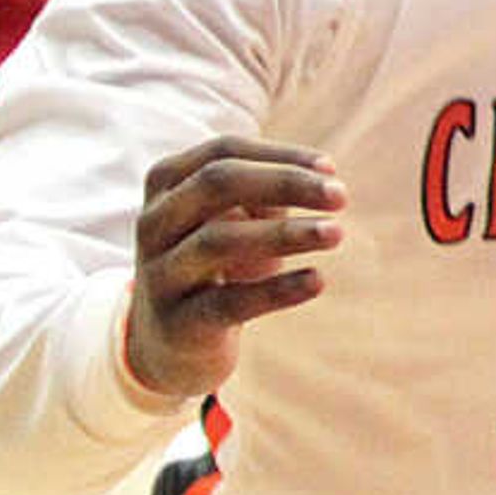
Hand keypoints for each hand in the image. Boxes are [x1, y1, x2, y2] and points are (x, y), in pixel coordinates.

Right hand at [124, 135, 345, 399]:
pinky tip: (317, 280)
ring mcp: (160, 273)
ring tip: (336, 233)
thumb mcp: (236, 220)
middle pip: (216, 183)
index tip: (331, 168)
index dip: (279, 155)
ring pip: (219, 241)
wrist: (168, 343)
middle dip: (284, 183)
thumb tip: (325, 174)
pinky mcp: (179, 322)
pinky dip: (277, 290)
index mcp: (166, 185)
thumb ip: (269, 193)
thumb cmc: (215, 265)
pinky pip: (229, 302)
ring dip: (284, 234)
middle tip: (341, 196)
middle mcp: (154, 222)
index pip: (223, 151)